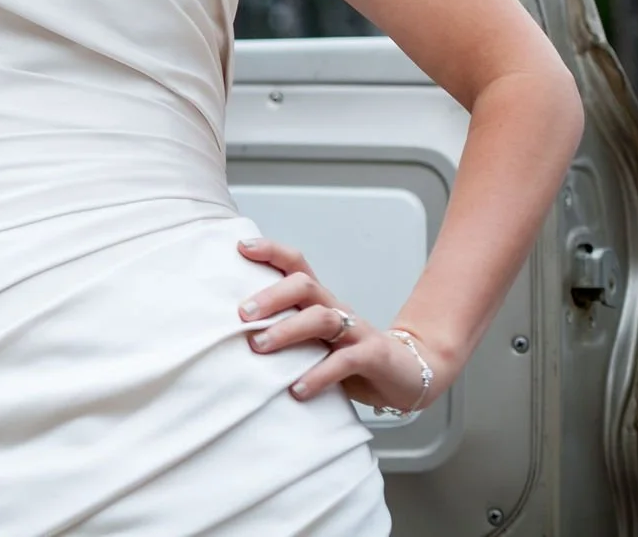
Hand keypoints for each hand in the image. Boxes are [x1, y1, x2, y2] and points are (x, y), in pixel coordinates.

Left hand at [236, 238, 436, 411]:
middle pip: (305, 286)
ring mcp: (356, 332)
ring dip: (286, 331)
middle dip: (271, 295)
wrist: (408, 376)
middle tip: (242, 314)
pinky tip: (296, 390)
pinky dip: (317, 375)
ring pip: (321, 318)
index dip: (272, 251)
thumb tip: (229, 335)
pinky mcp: (373, 357)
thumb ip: (283, 332)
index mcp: (320, 301)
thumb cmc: (349, 357)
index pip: (297, 265)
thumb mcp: (314, 341)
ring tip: (258, 347)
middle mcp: (337, 309)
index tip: (241, 247)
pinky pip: (344, 362)